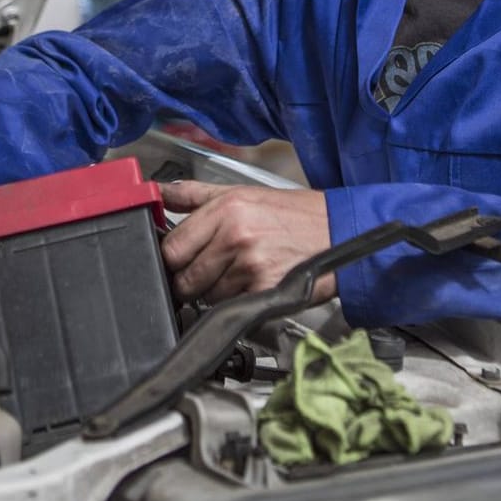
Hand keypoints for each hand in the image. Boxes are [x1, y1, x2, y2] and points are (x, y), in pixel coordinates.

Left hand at [159, 181, 334, 304]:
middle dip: (190, 280)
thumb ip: (195, 195)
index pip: (171, 248)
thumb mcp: (243, 192)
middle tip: (207, 271)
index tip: (178, 259)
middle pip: (184, 278)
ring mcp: (250, 267)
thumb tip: (159, 194)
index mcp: (226, 210)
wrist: (341, 232)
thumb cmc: (295, 214)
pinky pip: (231, 308)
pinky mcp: (265, 291)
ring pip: (206, 297)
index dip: (171, 258)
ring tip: (238, 275)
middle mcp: (235, 237)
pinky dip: (236, 303)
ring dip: (215, 293)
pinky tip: (252, 286)